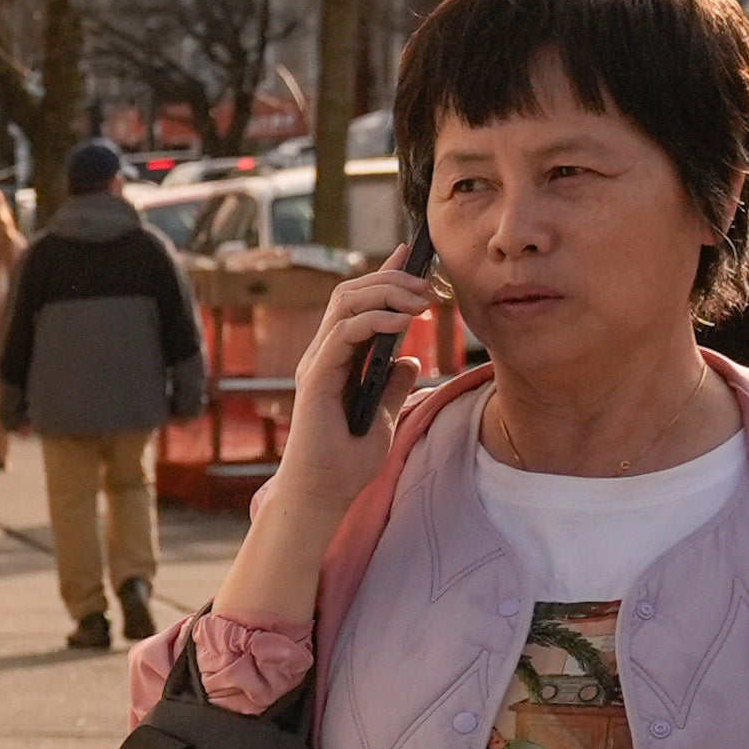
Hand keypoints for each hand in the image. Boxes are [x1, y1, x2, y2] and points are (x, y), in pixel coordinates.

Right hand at [277, 257, 447, 509]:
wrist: (323, 494)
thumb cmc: (346, 462)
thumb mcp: (384, 415)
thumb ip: (393, 384)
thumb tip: (409, 357)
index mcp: (337, 359)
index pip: (357, 303)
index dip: (385, 274)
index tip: (413, 254)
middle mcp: (323, 354)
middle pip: (351, 293)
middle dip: (393, 278)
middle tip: (431, 284)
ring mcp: (317, 363)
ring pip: (345, 303)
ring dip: (387, 292)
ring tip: (422, 299)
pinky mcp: (317, 377)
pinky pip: (344, 333)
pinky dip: (375, 319)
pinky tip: (403, 322)